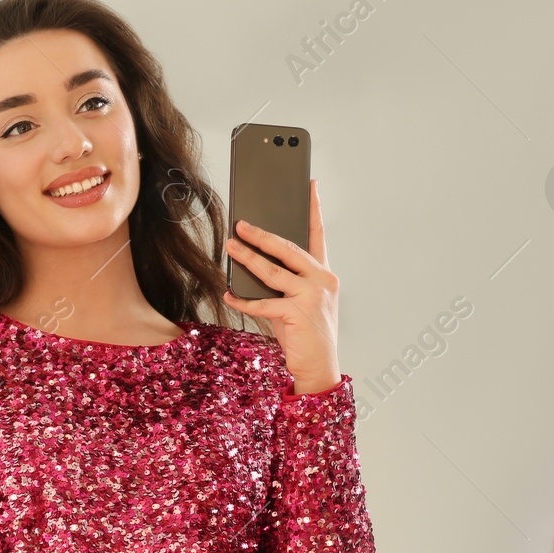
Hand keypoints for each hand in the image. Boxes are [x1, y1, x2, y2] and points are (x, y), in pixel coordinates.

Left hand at [224, 178, 339, 393]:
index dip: (313, 209)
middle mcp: (322, 281)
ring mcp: (312, 297)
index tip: (310, 185)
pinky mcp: (298, 314)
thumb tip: (251, 264)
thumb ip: (283, 283)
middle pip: (288, 249)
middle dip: (262, 234)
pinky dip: (244, 300)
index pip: (318, 235)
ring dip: (248, 259)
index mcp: (324, 275)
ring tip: (230, 247)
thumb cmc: (305, 334)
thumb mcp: (297, 302)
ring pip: (273, 271)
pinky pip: (263, 303)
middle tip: (241, 224)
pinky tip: (229, 294)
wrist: (319, 367)